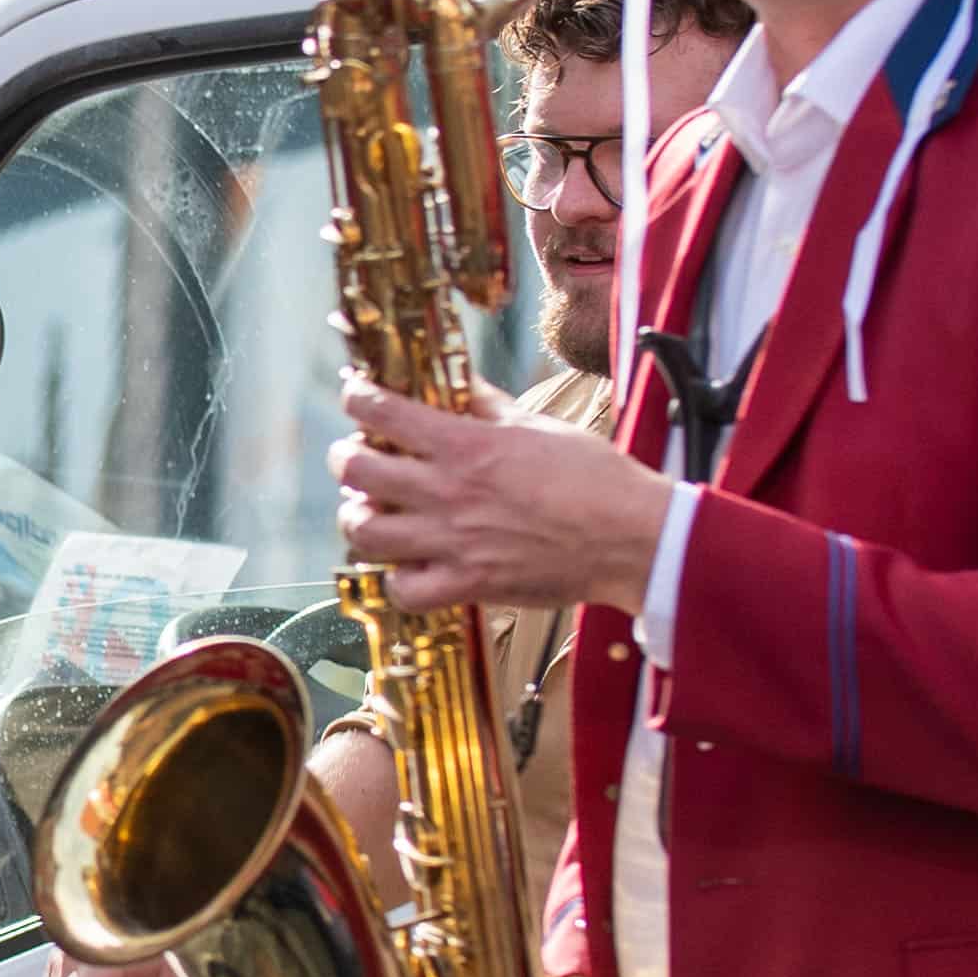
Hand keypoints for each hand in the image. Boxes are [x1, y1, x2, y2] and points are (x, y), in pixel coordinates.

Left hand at [335, 379, 669, 619]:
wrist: (631, 537)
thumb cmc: (594, 478)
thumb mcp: (536, 425)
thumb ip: (487, 406)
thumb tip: (458, 386)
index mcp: (466, 445)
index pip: (383, 410)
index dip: (357, 397)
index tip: (356, 393)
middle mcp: (449, 492)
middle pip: (358, 471)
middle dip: (346, 458)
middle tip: (357, 456)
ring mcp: (454, 542)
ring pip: (366, 532)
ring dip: (359, 517)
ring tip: (372, 510)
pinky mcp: (469, 584)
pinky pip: (404, 590)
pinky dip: (397, 578)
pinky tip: (408, 564)